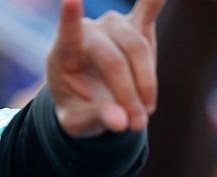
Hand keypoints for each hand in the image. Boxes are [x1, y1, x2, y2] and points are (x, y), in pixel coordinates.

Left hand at [45, 0, 163, 135]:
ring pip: (138, 49)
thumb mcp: (77, 122)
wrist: (91, 99)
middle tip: (136, 125)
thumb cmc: (78, 108)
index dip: (70, 17)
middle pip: (114, 59)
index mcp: (63, 53)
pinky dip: (154, 3)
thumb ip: (95, 119)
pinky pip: (148, 10)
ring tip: (144, 114)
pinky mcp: (136, 25)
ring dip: (146, 84)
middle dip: (128, 94)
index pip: (67, 33)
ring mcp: (113, 25)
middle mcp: (89, 32)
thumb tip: (120, 122)